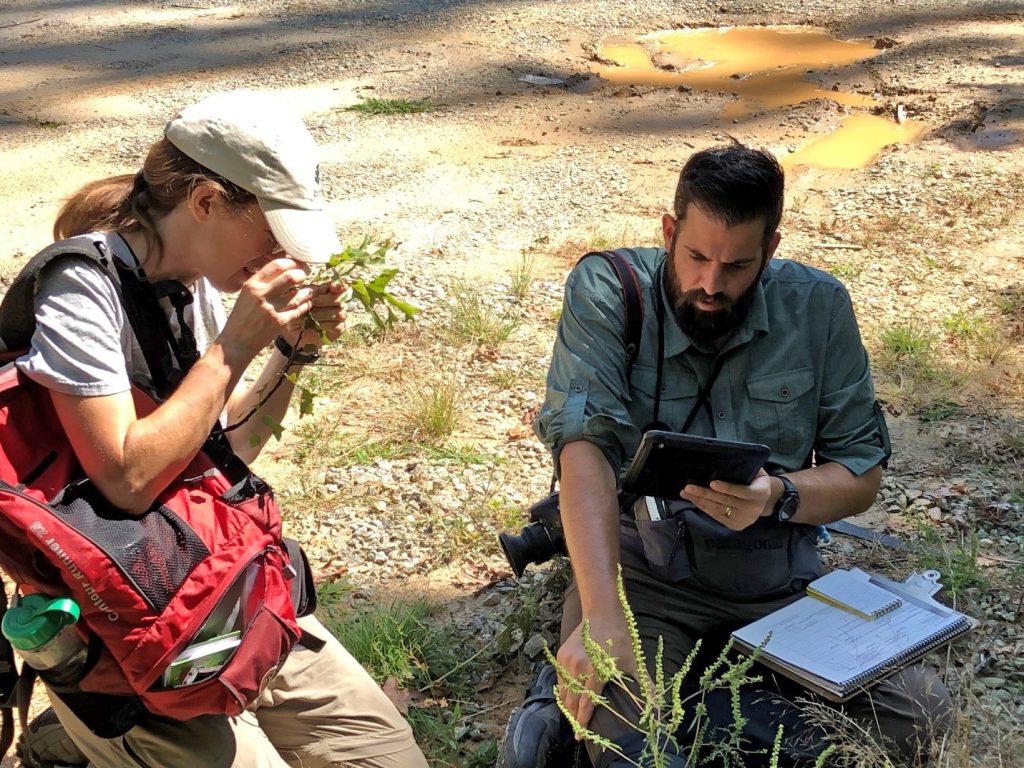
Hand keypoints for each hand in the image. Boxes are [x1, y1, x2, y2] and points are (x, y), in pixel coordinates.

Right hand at [220, 258, 314, 360]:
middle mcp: (261, 294)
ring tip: (309, 289)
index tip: (298, 264)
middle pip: (290, 276)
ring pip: (298, 293)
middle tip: (305, 275)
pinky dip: (307, 304)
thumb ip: (262, 282)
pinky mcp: (280, 322)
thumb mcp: (246, 294)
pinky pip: (300, 309)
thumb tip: (283, 269)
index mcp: (252, 284)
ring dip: (307, 290)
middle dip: (302, 273)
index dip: (292, 262)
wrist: (236, 342)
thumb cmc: (242, 316)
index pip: (277, 265)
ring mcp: (271, 308)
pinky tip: (308, 302)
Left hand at [282, 281, 347, 352]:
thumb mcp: (301, 298)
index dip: (339, 286)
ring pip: (339, 313)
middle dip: (325, 300)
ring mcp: (339, 317)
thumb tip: (324, 287)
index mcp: (329, 293)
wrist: (293, 330)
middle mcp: (338, 304)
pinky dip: (325, 325)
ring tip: (312, 315)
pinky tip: (317, 325)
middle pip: (340, 299)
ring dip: (323, 314)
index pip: (341, 287)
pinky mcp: (338, 330)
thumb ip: (311, 291)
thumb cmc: (297, 311)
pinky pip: (337, 326)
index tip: (332, 287)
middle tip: (313, 303)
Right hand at [556, 614, 642, 732]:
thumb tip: (659, 704)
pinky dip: (563, 690)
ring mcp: (567, 662)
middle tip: (577, 730)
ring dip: (567, 705)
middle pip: (572, 701)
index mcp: (596, 673)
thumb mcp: (633, 662)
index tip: (581, 736)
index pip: (586, 704)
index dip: (583, 722)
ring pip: (563, 691)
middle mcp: (578, 669)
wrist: (601, 612)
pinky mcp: (561, 656)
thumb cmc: (619, 637)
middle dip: (573, 717)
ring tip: (572, 716)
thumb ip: (645, 685)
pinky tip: (568, 697)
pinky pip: (560, 679)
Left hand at [680, 468, 773, 530]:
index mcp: (761, 493)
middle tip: (689, 487)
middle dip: (705, 494)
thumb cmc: (756, 481)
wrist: (766, 501)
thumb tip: (726, 460)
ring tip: (686, 493)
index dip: (727, 488)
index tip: (712, 483)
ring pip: (718, 510)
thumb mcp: (757, 472)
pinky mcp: (735, 526)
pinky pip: (716, 516)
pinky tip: (694, 500)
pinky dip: (704, 507)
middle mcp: (753, 509)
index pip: (742, 491)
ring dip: (700, 501)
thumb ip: (746, 468)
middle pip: (726, 501)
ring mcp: (744, 519)